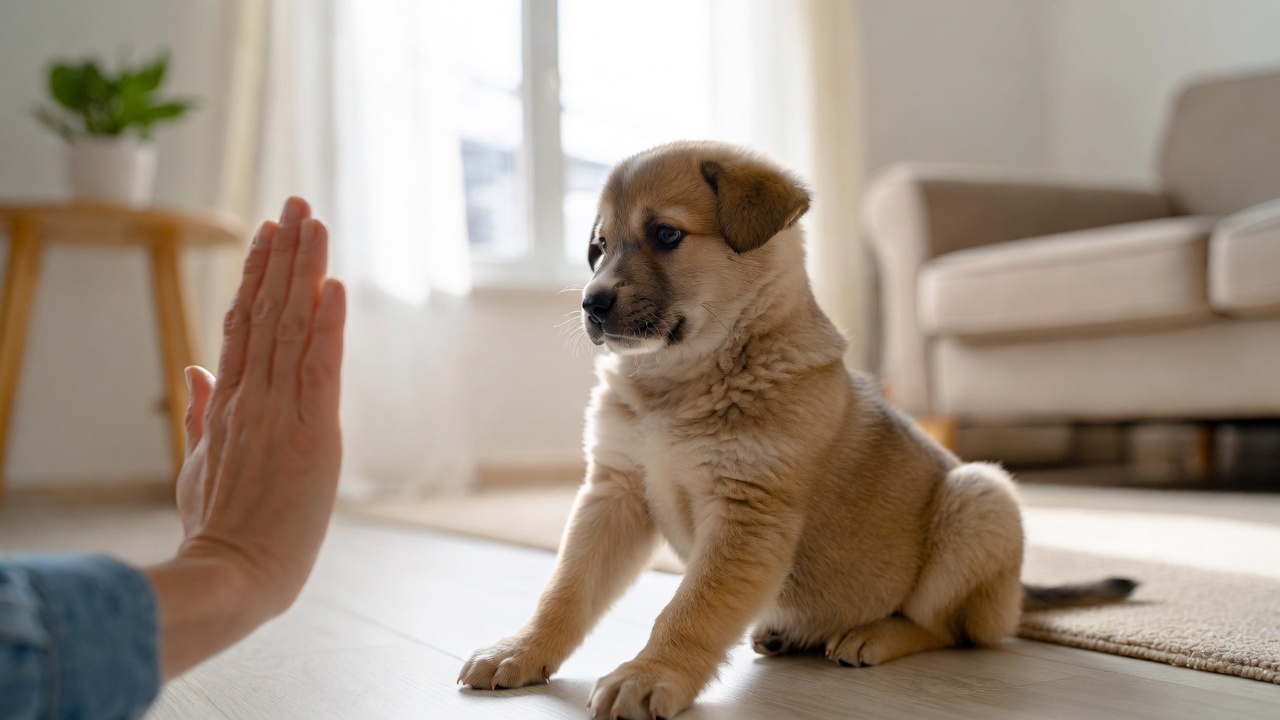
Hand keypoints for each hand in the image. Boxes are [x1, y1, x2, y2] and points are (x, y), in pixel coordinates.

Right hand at [145, 197, 346, 678]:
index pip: (241, 324)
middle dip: (283, 254)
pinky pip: (319, 366)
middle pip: (267, 311)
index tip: (267, 235)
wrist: (236, 575)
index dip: (255, 275)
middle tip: (296, 204)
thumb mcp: (198, 463)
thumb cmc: (221, 526)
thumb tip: (195, 366)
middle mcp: (251, 396)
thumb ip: (199, 411)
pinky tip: (332, 285)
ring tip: (312, 222)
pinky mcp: (312, 432)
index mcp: (226, 403)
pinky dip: (326, 324)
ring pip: (291, 326)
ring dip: (304, 271)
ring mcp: (279, 411)